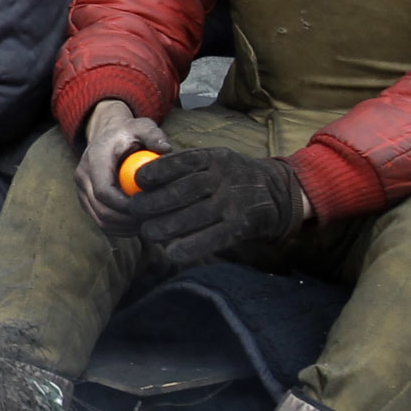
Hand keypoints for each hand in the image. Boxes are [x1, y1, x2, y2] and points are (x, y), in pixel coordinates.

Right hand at [75, 98, 169, 231]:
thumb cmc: (128, 133)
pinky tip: (137, 224)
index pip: (104, 191)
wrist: (108, 135)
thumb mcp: (142, 127)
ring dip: (124, 227)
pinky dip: (119, 228)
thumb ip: (153, 136)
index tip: (148, 208)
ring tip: (147, 223)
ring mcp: (82, 191)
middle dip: (127, 221)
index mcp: (94, 160)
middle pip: (101, 211)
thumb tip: (166, 150)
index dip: (125, 206)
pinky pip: (100, 222)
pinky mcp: (86, 201)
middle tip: (152, 221)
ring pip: (100, 221)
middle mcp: (83, 177)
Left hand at [127, 149, 308, 268]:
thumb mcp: (214, 161)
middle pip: (186, 190)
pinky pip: (213, 237)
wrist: (276, 193)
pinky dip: (191, 246)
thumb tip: (142, 177)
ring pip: (196, 215)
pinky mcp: (241, 225)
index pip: (183, 161)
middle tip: (135, 211)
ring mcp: (234, 202)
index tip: (138, 180)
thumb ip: (185, 167)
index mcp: (215, 158)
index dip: (158, 171)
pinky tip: (172, 253)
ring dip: (168, 226)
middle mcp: (225, 178)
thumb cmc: (231, 178)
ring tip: (148, 232)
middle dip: (156, 201)